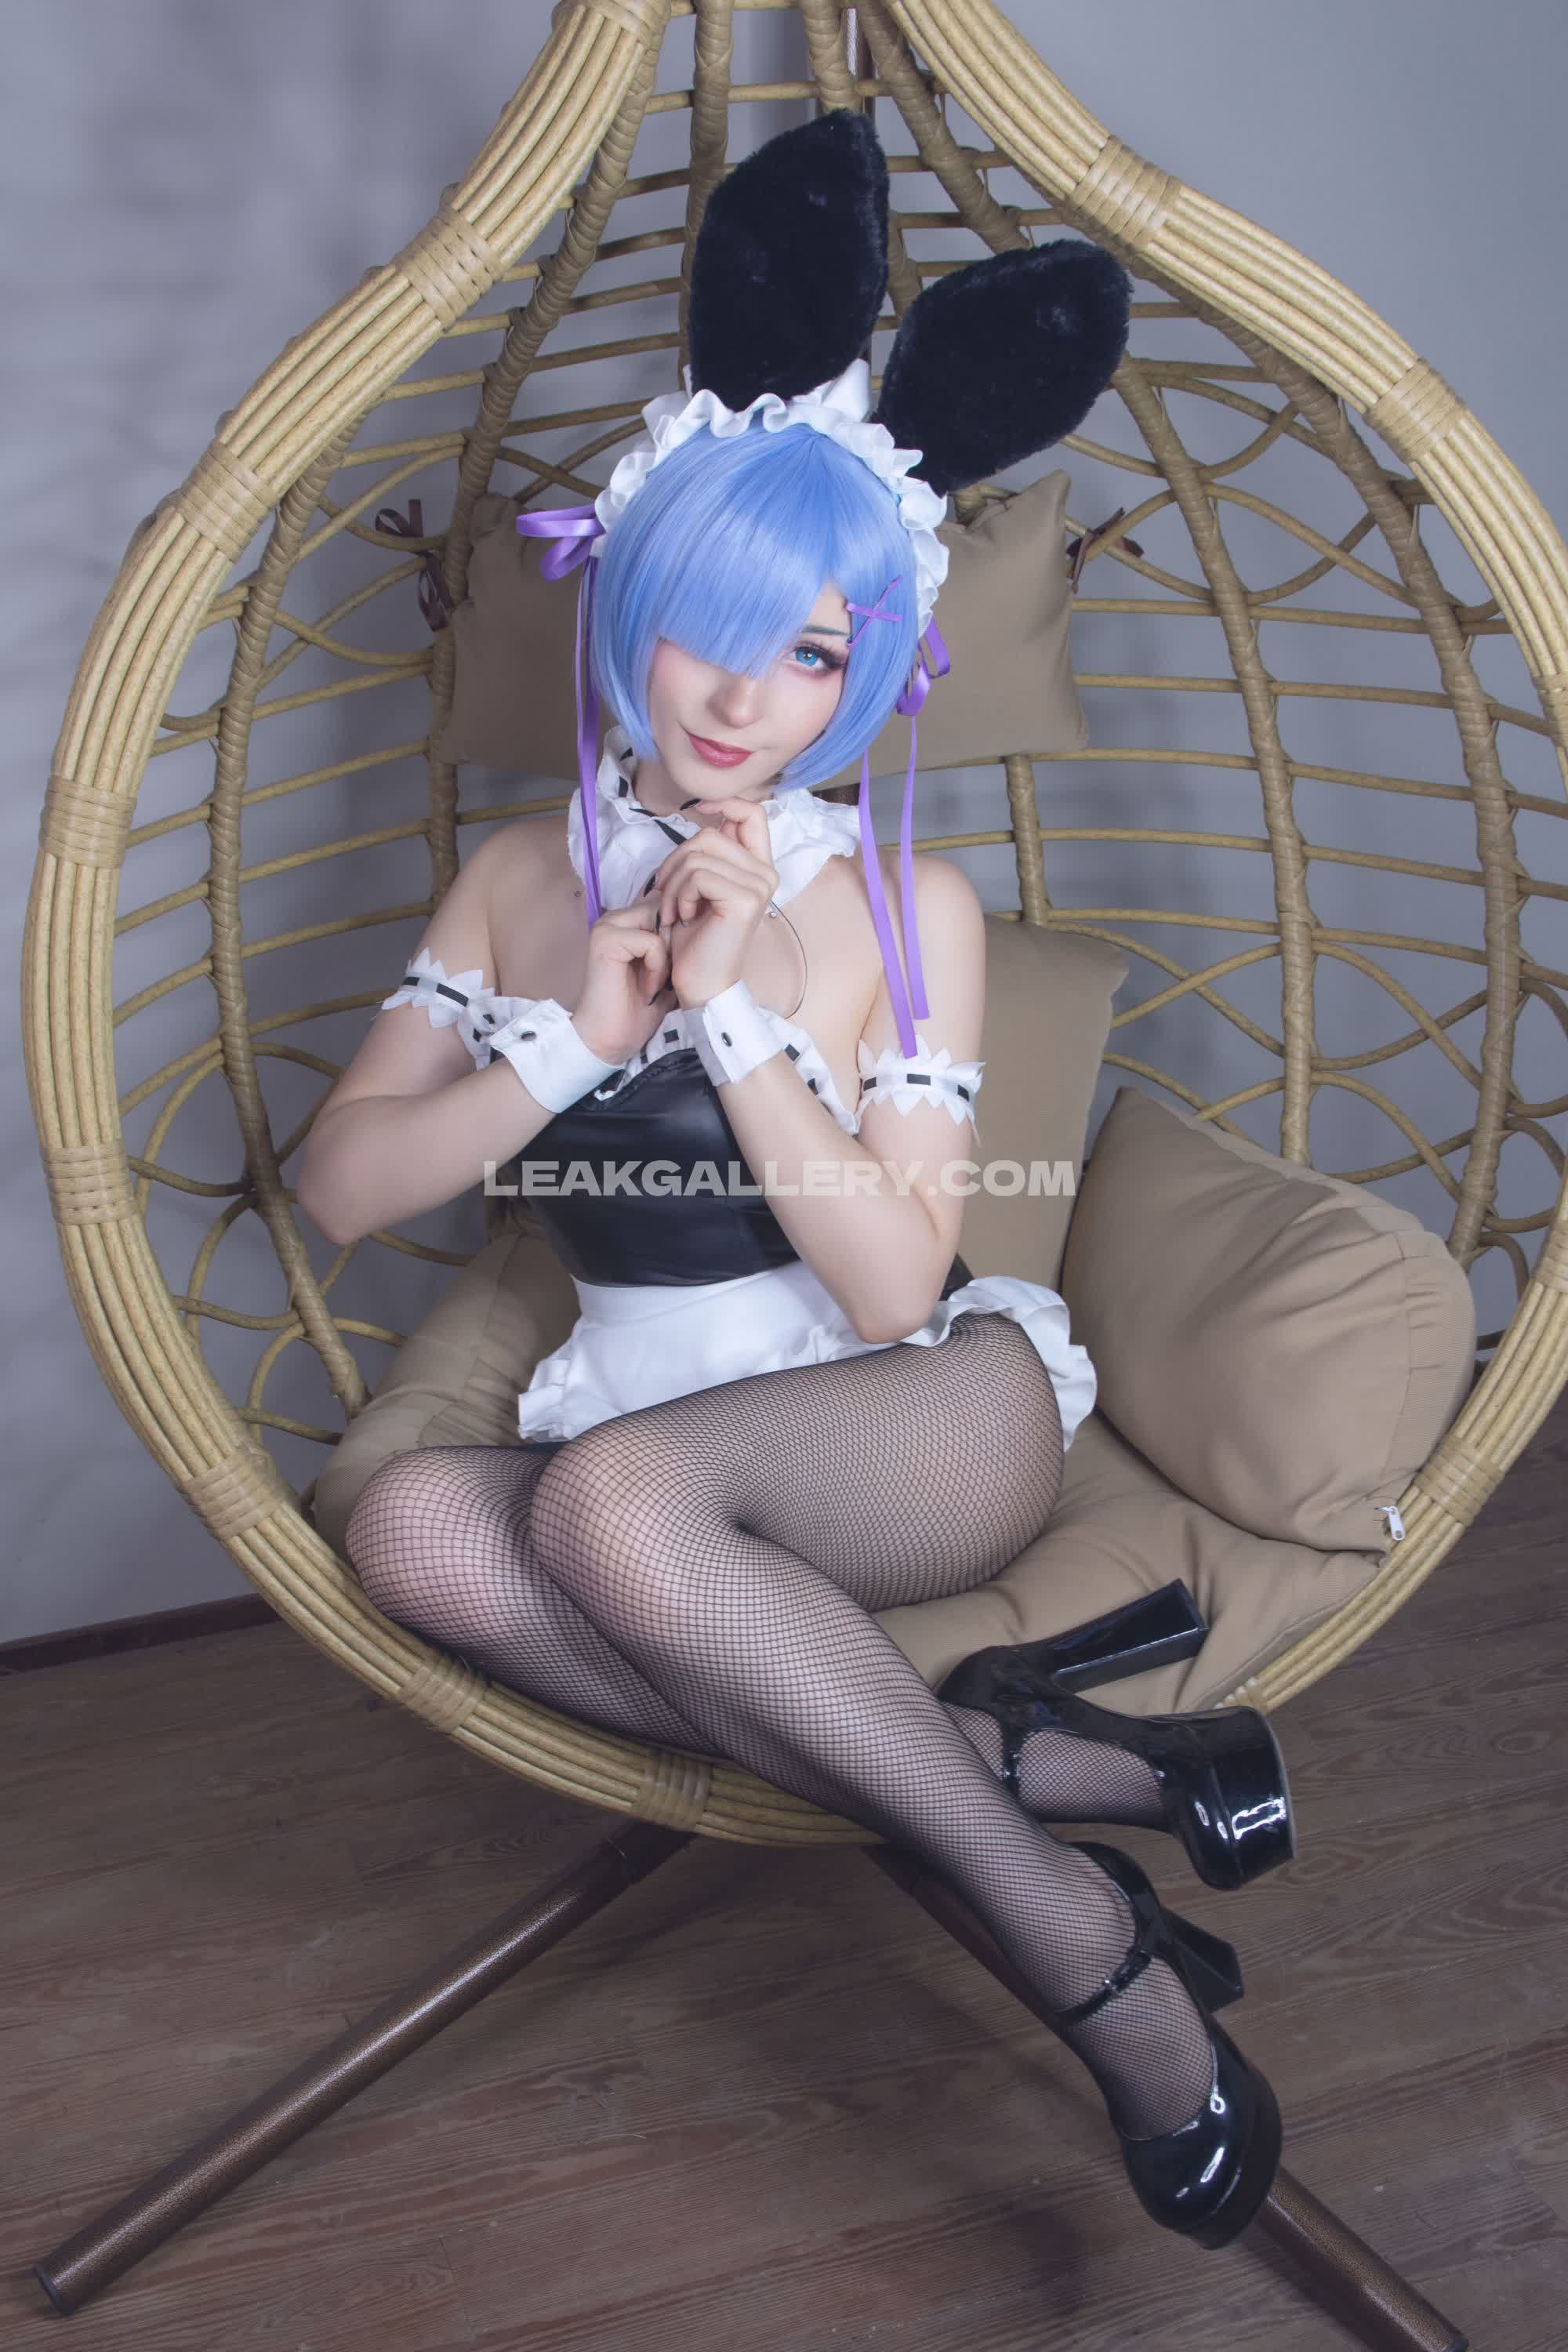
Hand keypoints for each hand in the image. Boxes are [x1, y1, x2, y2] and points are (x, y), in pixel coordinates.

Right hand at [570, 899, 677, 1066]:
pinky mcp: (607, 940)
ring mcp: (607, 927)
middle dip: (674, 943)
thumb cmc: (637, 1010)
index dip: (679, 934)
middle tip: (664, 978)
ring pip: (660, 921)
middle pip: (664, 908)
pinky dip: (657, 968)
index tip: (674, 969)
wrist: (610, 1038)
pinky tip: (648, 989)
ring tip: (656, 984)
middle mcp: (615, 919)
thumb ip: (676, 946)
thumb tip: (703, 925)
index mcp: (626, 923)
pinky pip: (651, 942)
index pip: (666, 904)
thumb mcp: (666, 971)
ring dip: (666, 957)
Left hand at [653, 800, 778, 1008]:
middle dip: (676, 860)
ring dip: (672, 883)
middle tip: (666, 892)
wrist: (701, 985)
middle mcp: (765, 873)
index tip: (698, 808)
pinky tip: (683, 917)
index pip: (752, 813)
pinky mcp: (745, 898)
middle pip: (711, 834)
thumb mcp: (698, 887)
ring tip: (673, 911)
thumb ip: (708, 854)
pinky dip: (679, 895)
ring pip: (698, 855)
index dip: (725, 801)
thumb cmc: (695, 939)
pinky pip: (698, 875)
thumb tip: (705, 814)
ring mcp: (759, 885)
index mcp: (758, 867)